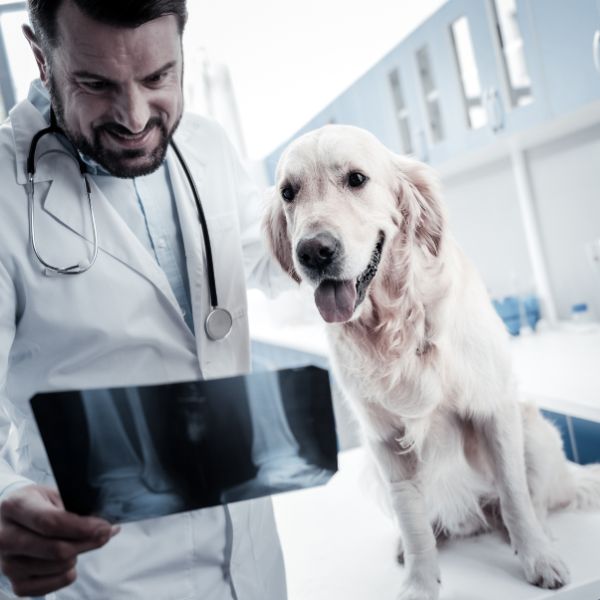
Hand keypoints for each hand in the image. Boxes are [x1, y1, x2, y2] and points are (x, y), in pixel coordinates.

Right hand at [0, 484, 118, 596]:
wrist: (11, 519)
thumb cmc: (38, 504)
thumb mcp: (52, 495)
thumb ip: (75, 508)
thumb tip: (106, 526)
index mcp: (14, 507)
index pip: (50, 522)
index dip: (81, 528)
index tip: (104, 527)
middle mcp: (4, 537)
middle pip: (55, 549)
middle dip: (88, 542)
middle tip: (105, 533)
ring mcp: (6, 564)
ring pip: (57, 567)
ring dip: (77, 555)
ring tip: (77, 542)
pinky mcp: (14, 583)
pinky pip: (51, 586)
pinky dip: (67, 573)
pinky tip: (68, 561)